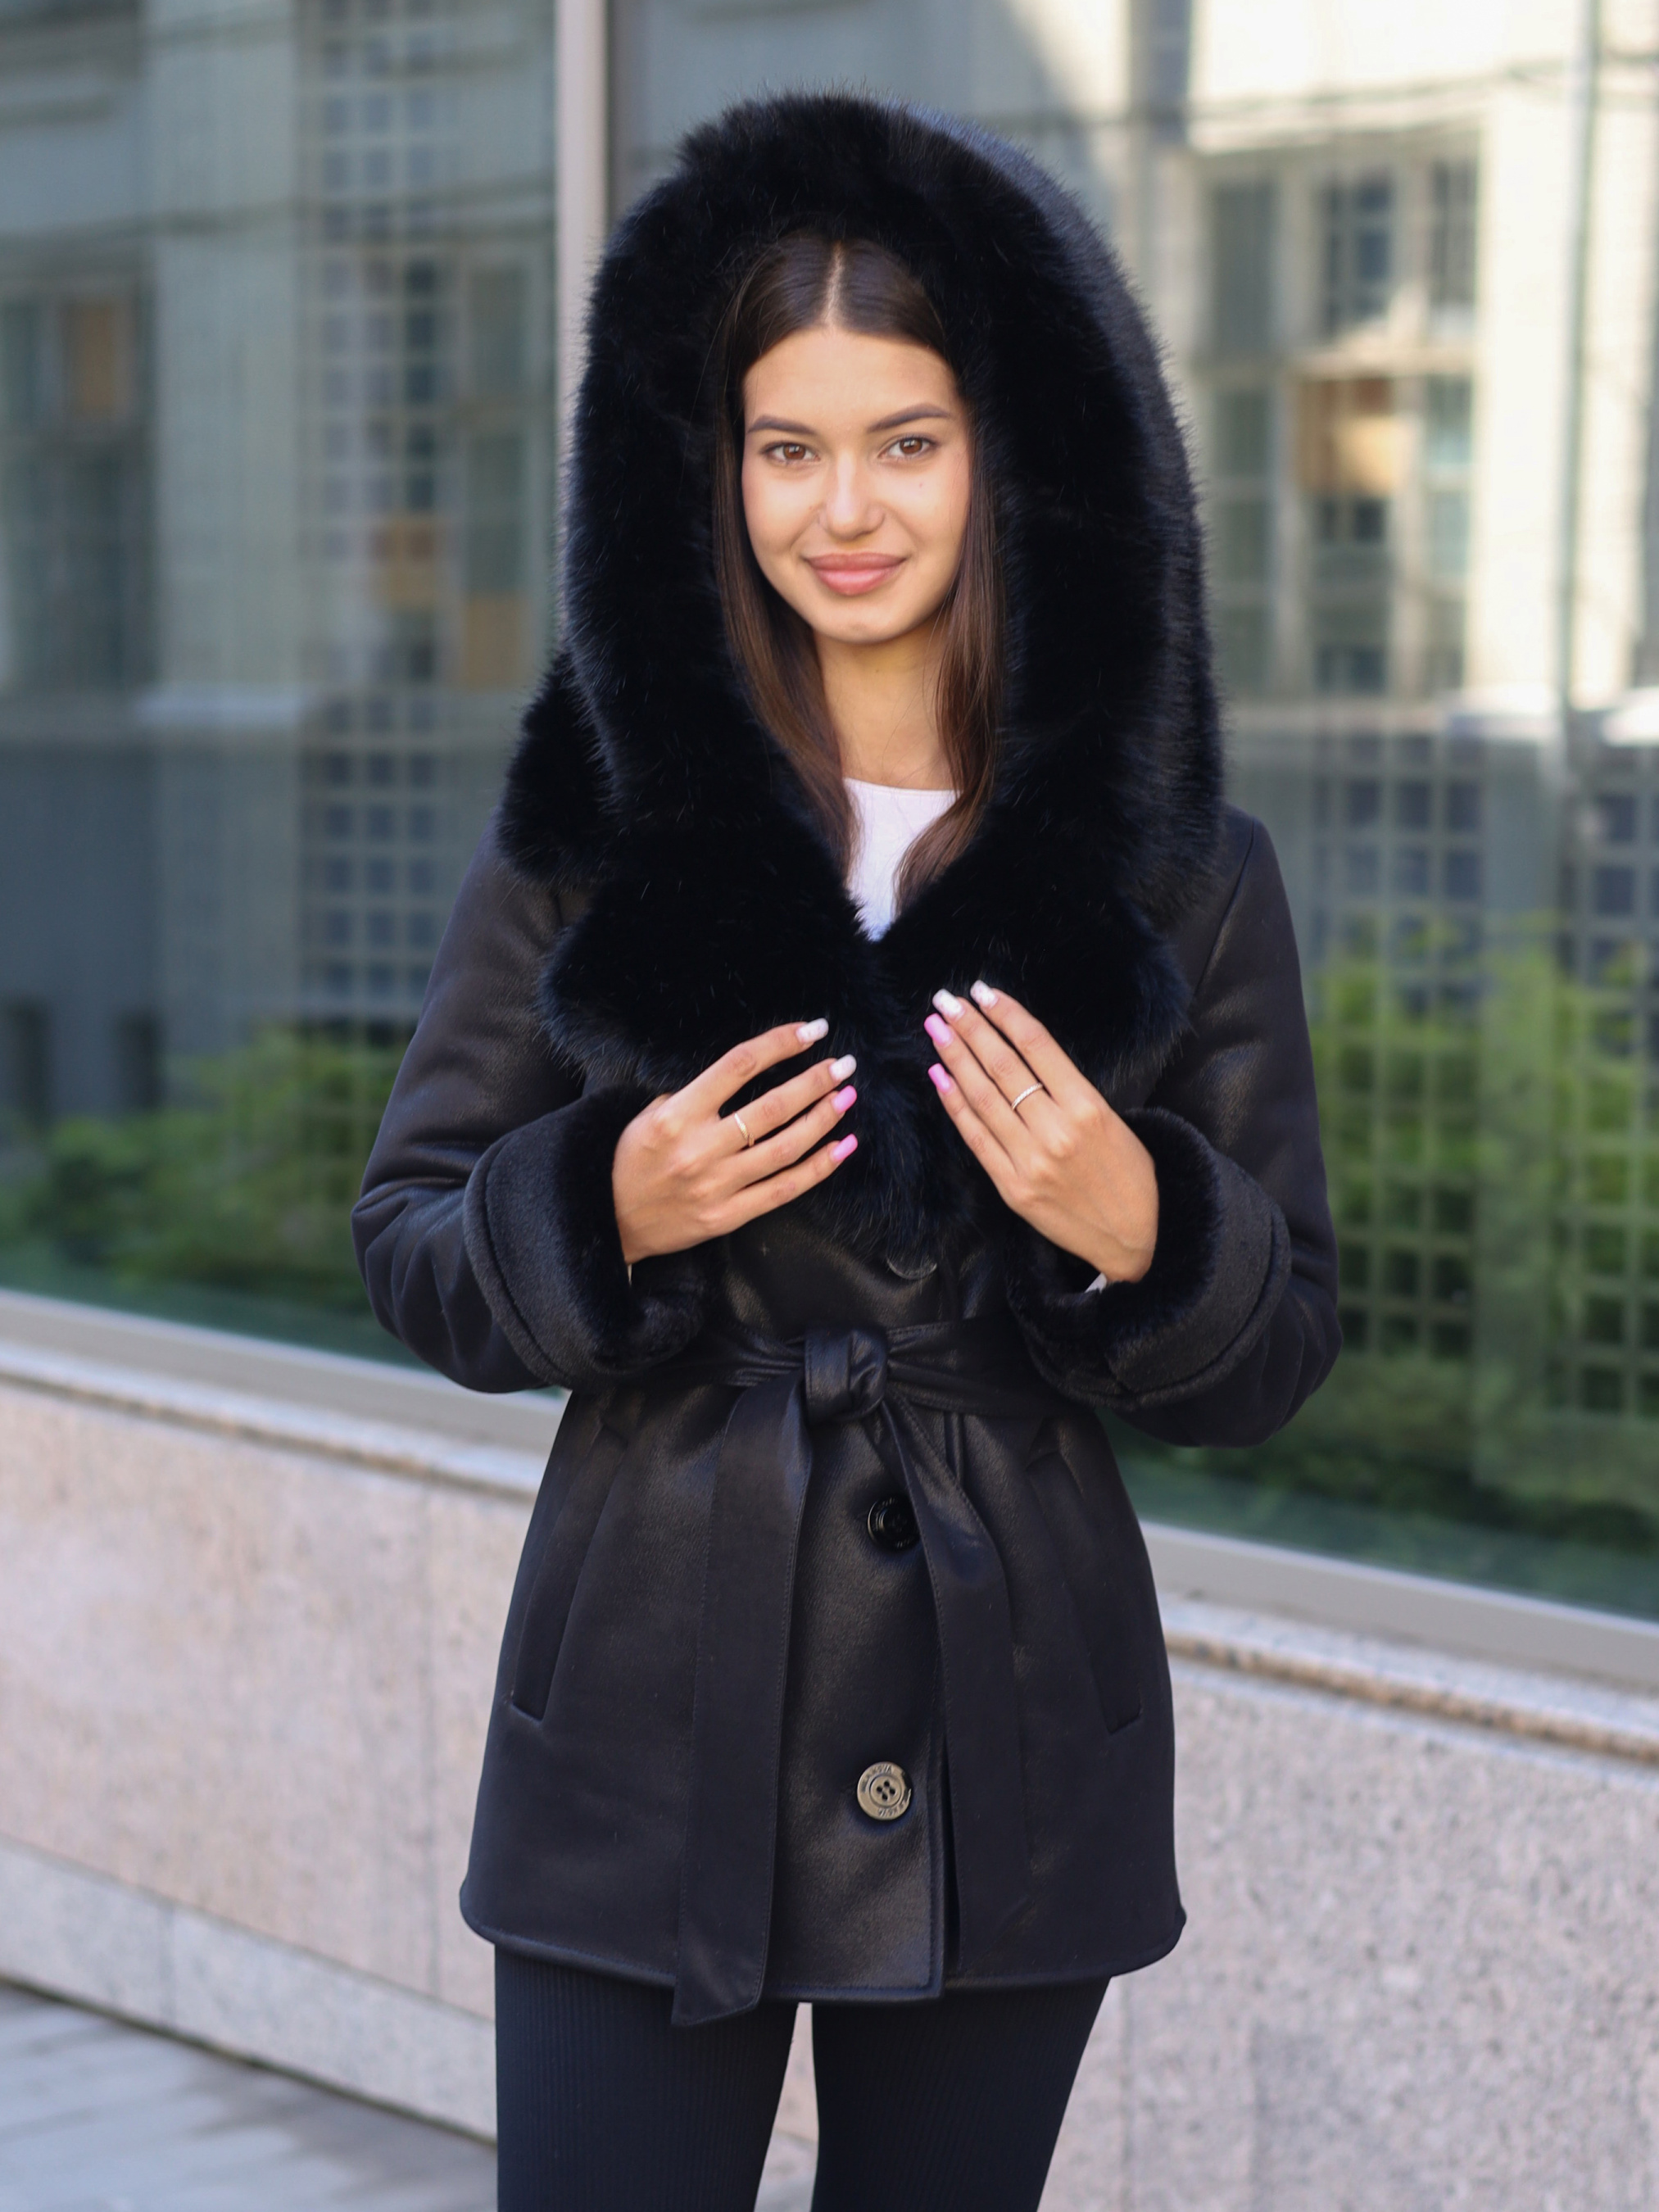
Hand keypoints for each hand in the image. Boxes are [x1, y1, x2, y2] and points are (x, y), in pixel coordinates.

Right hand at [613, 1019, 858, 1265]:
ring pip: (786, 1149)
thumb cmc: (632, 1159)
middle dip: (816, 1081)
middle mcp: (699, 1150)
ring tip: (847, 1096)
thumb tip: (750, 1069)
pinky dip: (819, 1168)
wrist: (610, 1221)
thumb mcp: (650, 1114)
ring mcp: (717, 1186)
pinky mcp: (729, 1217)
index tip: (812, 1030)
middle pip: (773, 1107)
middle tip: (845, 1063)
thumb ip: (696, 1094)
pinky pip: (785, 1190)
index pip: (739, 1066)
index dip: (781, 1044)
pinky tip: (843, 1147)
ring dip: (823, 1119)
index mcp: (677, 1116)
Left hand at [922, 982, 1157, 1282]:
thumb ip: (1069, 1090)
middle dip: (970, 1028)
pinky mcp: (1012, 1188)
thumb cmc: (1130, 1175)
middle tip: (945, 1000)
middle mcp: (1056, 1130)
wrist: (1138, 1237)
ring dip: (955, 1058)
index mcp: (1087, 1107)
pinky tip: (940, 1076)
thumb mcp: (1112, 1121)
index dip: (1005, 1014)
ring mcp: (1030, 1161)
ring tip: (936, 1028)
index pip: (1036, 1045)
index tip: (982, 992)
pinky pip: (976, 1138)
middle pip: (1003, 1065)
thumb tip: (1021, 1054)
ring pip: (983, 1097)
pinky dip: (955, 1105)